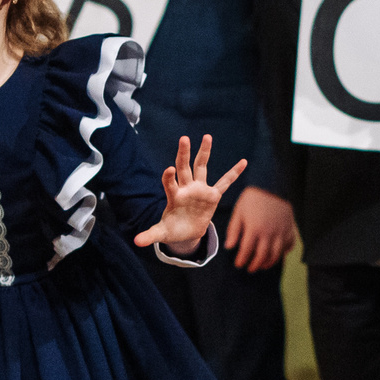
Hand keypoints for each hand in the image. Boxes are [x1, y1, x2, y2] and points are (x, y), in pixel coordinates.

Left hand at [136, 135, 249, 251]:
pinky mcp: (213, 195)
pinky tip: (243, 162)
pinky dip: (234, 173)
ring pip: (201, 167)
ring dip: (204, 153)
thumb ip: (150, 235)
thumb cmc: (173, 229)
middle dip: (184, 154)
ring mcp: (200, 190)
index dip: (168, 176)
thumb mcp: (162, 233)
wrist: (187, 231)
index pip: (170, 183)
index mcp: (174, 196)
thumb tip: (136, 242)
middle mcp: (186, 188)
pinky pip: (225, 183)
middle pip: (184, 168)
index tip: (169, 170)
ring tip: (207, 136)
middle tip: (184, 138)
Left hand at [221, 186, 295, 272]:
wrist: (274, 184)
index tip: (238, 264)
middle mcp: (268, 233)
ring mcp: (281, 232)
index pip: (246, 251)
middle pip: (262, 256)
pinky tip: (277, 255)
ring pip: (276, 254)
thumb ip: (234, 230)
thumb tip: (229, 247)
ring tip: (262, 265)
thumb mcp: (239, 211)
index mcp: (254, 229)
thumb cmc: (253, 198)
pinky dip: (283, 253)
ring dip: (268, 263)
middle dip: (255, 265)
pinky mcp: (289, 228)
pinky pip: (288, 245)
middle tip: (250, 269)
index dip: (241, 260)